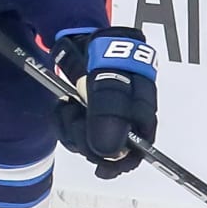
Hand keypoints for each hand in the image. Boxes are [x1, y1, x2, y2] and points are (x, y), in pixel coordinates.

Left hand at [53, 27, 157, 178]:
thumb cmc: (105, 55)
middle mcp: (128, 119)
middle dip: (86, 140)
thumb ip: (109, 114)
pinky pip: (76, 136)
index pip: (141, 149)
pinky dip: (65, 125)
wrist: (83, 39)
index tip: (101, 168)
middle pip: (112, 152)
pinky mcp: (88, 118)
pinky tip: (63, 109)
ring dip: (72, 131)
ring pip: (91, 145)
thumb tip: (110, 153)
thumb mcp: (106, 80)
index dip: (121, 162)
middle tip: (73, 115)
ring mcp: (107, 119)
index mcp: (143, 111)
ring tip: (67, 107)